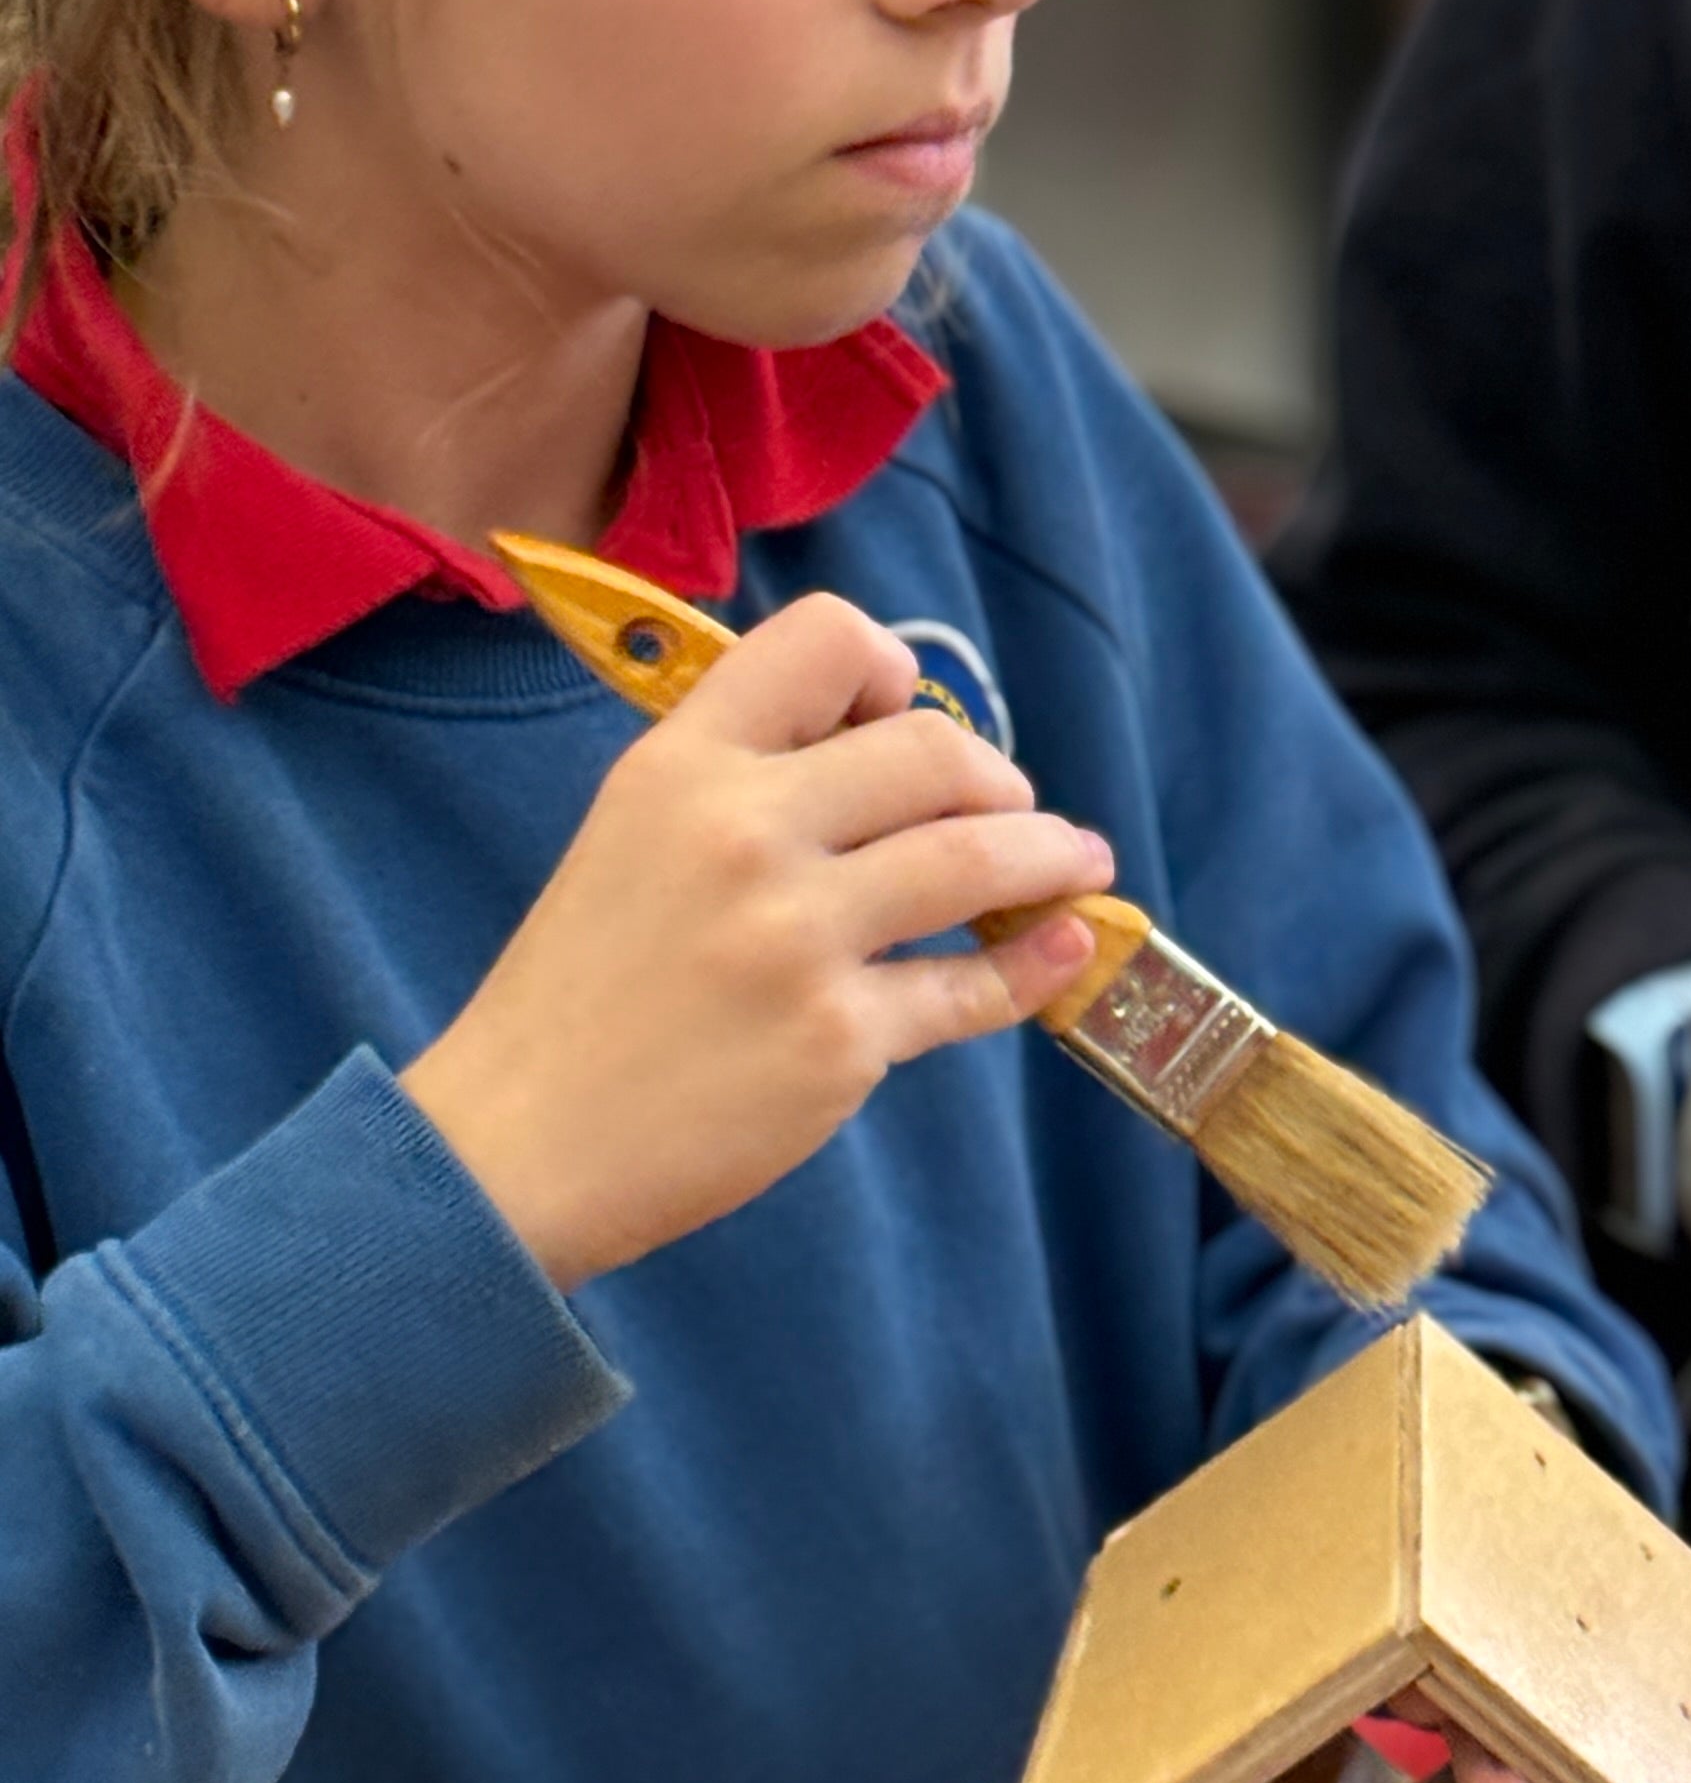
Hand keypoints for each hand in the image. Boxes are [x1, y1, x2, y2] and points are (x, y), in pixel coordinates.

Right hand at [404, 592, 1112, 1290]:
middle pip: (935, 750)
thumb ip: (742, 777)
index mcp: (683, 765)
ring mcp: (796, 938)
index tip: (909, 720)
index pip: (827, 640)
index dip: (892, 672)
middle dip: (999, 779)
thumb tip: (890, 742)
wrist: (522, 1142)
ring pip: (978, 860)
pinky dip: (1036, 965)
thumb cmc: (582, 990)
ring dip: (1052, 855)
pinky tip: (1062, 948)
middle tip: (1015, 810)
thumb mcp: (631, 833)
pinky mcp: (838, 1039)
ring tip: (1078, 863)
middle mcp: (743, 832)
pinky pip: (972, 988)